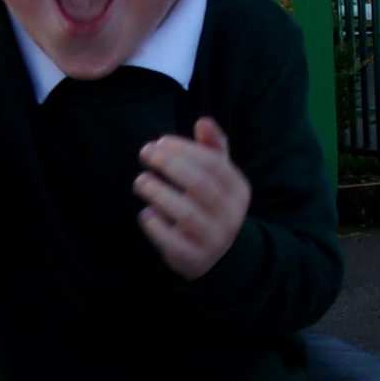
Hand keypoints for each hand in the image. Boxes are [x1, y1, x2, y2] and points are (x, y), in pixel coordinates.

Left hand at [136, 118, 249, 279]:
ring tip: (141, 181)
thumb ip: (212, 148)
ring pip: (185, 213)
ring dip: (158, 193)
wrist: (219, 256)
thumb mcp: (219, 177)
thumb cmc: (210, 205)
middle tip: (145, 154)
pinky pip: (172, 241)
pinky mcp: (194, 258)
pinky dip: (155, 224)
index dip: (184, 149)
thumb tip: (203, 122)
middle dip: (169, 164)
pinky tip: (146, 213)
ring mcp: (213, 239)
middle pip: (199, 184)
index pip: (213, 163)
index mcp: (238, 190)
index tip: (159, 142)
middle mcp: (230, 215)